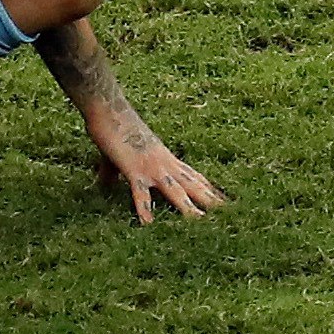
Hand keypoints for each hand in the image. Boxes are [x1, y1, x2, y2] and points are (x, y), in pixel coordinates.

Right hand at [85, 102, 227, 223]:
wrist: (110, 108)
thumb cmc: (115, 127)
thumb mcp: (118, 154)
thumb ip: (111, 173)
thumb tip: (101, 185)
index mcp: (166, 158)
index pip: (194, 177)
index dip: (210, 190)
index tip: (225, 202)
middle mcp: (165, 164)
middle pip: (194, 186)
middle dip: (211, 202)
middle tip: (231, 216)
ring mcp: (152, 168)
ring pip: (176, 192)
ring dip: (189, 209)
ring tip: (203, 224)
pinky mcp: (134, 170)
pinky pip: (141, 194)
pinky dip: (145, 209)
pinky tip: (148, 224)